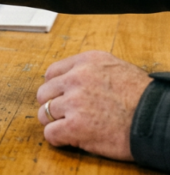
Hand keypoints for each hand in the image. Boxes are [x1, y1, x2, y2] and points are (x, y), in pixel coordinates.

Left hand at [36, 50, 151, 160]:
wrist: (157, 119)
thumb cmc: (142, 98)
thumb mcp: (116, 69)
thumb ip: (90, 70)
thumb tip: (69, 79)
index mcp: (87, 62)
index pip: (52, 73)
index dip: (56, 88)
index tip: (63, 97)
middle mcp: (77, 78)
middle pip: (44, 93)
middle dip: (53, 105)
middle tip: (67, 114)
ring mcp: (74, 102)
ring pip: (44, 113)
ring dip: (55, 122)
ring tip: (71, 127)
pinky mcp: (75, 126)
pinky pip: (50, 133)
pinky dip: (57, 138)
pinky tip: (69, 138)